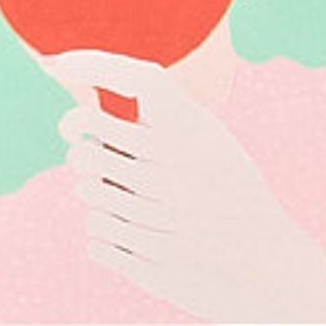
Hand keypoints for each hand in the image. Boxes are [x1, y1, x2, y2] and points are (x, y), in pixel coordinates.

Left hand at [58, 74, 325, 323]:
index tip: (57, 65)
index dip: (94, 63)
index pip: (137, 79)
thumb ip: (159, 116)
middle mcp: (177, 170)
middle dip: (82, 153)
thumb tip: (81, 90)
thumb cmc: (227, 190)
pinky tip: (136, 235)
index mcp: (196, 134)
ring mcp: (163, 218)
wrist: (268, 260)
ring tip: (128, 203)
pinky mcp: (149, 261)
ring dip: (97, 196)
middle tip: (97, 160)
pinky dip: (107, 235)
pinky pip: (95, 238)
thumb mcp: (208, 141)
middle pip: (85, 148)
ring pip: (87, 195)